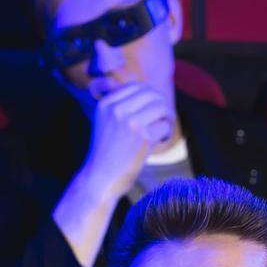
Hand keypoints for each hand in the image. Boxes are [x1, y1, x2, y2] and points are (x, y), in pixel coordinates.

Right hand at [78, 82, 174, 199]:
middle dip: (162, 106)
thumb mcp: (105, 123)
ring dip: (167, 119)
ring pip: (161, 107)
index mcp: (106, 104)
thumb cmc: (107, 154)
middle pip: (152, 94)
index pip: (137, 86)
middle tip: (163, 119)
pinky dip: (166, 134)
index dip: (150, 96)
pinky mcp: (143, 137)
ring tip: (161, 131)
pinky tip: (159, 142)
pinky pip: (165, 126)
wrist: (100, 179)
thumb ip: (121, 106)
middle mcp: (116, 109)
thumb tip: (148, 91)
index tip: (153, 109)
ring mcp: (129, 122)